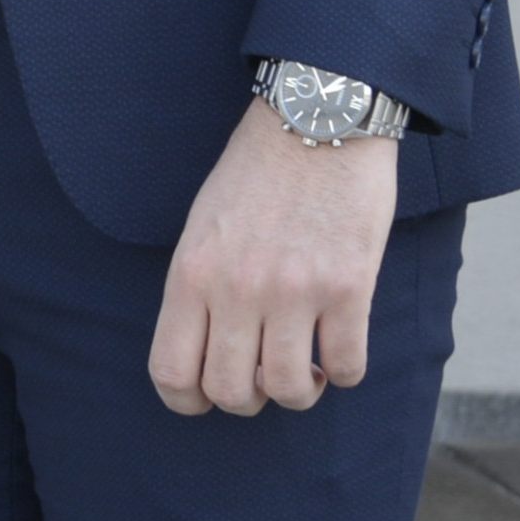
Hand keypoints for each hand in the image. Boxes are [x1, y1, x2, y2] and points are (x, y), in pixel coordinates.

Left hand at [149, 95, 399, 414]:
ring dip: (299, 389)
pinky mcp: (348, 287)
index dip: (187, 400)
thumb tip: (206, 354)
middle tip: (263, 372)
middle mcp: (236, 289)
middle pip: (230, 393)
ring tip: (303, 361)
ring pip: (289, 391)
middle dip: (248, 399)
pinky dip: (343, 371)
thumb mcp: (202, 227)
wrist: (315, 120)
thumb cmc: (255, 175)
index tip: (208, 395)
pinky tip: (338, 346)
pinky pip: (346, 368)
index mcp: (191, 273)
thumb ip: (199, 289)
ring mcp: (294, 291)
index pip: (171, 372)